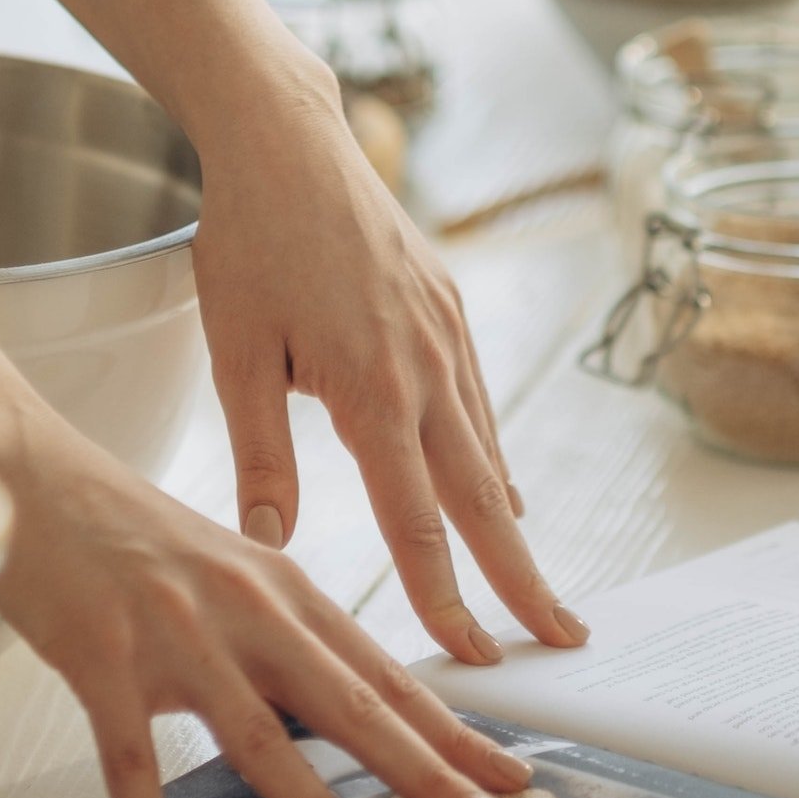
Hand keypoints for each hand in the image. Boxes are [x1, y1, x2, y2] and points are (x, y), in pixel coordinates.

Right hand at [0, 424, 536, 797]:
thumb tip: (342, 708)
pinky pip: (130, 757)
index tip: (510, 776)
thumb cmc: (130, 532)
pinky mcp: (103, 659)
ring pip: (262, 738)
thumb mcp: (229, 571)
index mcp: (284, 589)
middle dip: (429, 772)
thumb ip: (284, 634)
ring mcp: (175, 637)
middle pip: (352, 706)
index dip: (453, 731)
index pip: (386, 674)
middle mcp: (246, 610)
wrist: (32, 476)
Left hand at [191, 65, 586, 666]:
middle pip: (482, 499)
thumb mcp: (235, 356)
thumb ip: (261, 459)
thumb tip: (269, 550)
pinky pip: (480, 401)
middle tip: (563, 643)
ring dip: (512, 528)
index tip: (469, 657)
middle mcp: (425, 365)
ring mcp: (447, 333)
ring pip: (487, 450)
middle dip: (522, 579)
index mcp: (371, 388)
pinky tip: (500, 494)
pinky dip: (494, 458)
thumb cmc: (247, 243)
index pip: (416, 519)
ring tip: (538, 590)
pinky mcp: (450, 307)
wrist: (287, 139)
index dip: (443, 597)